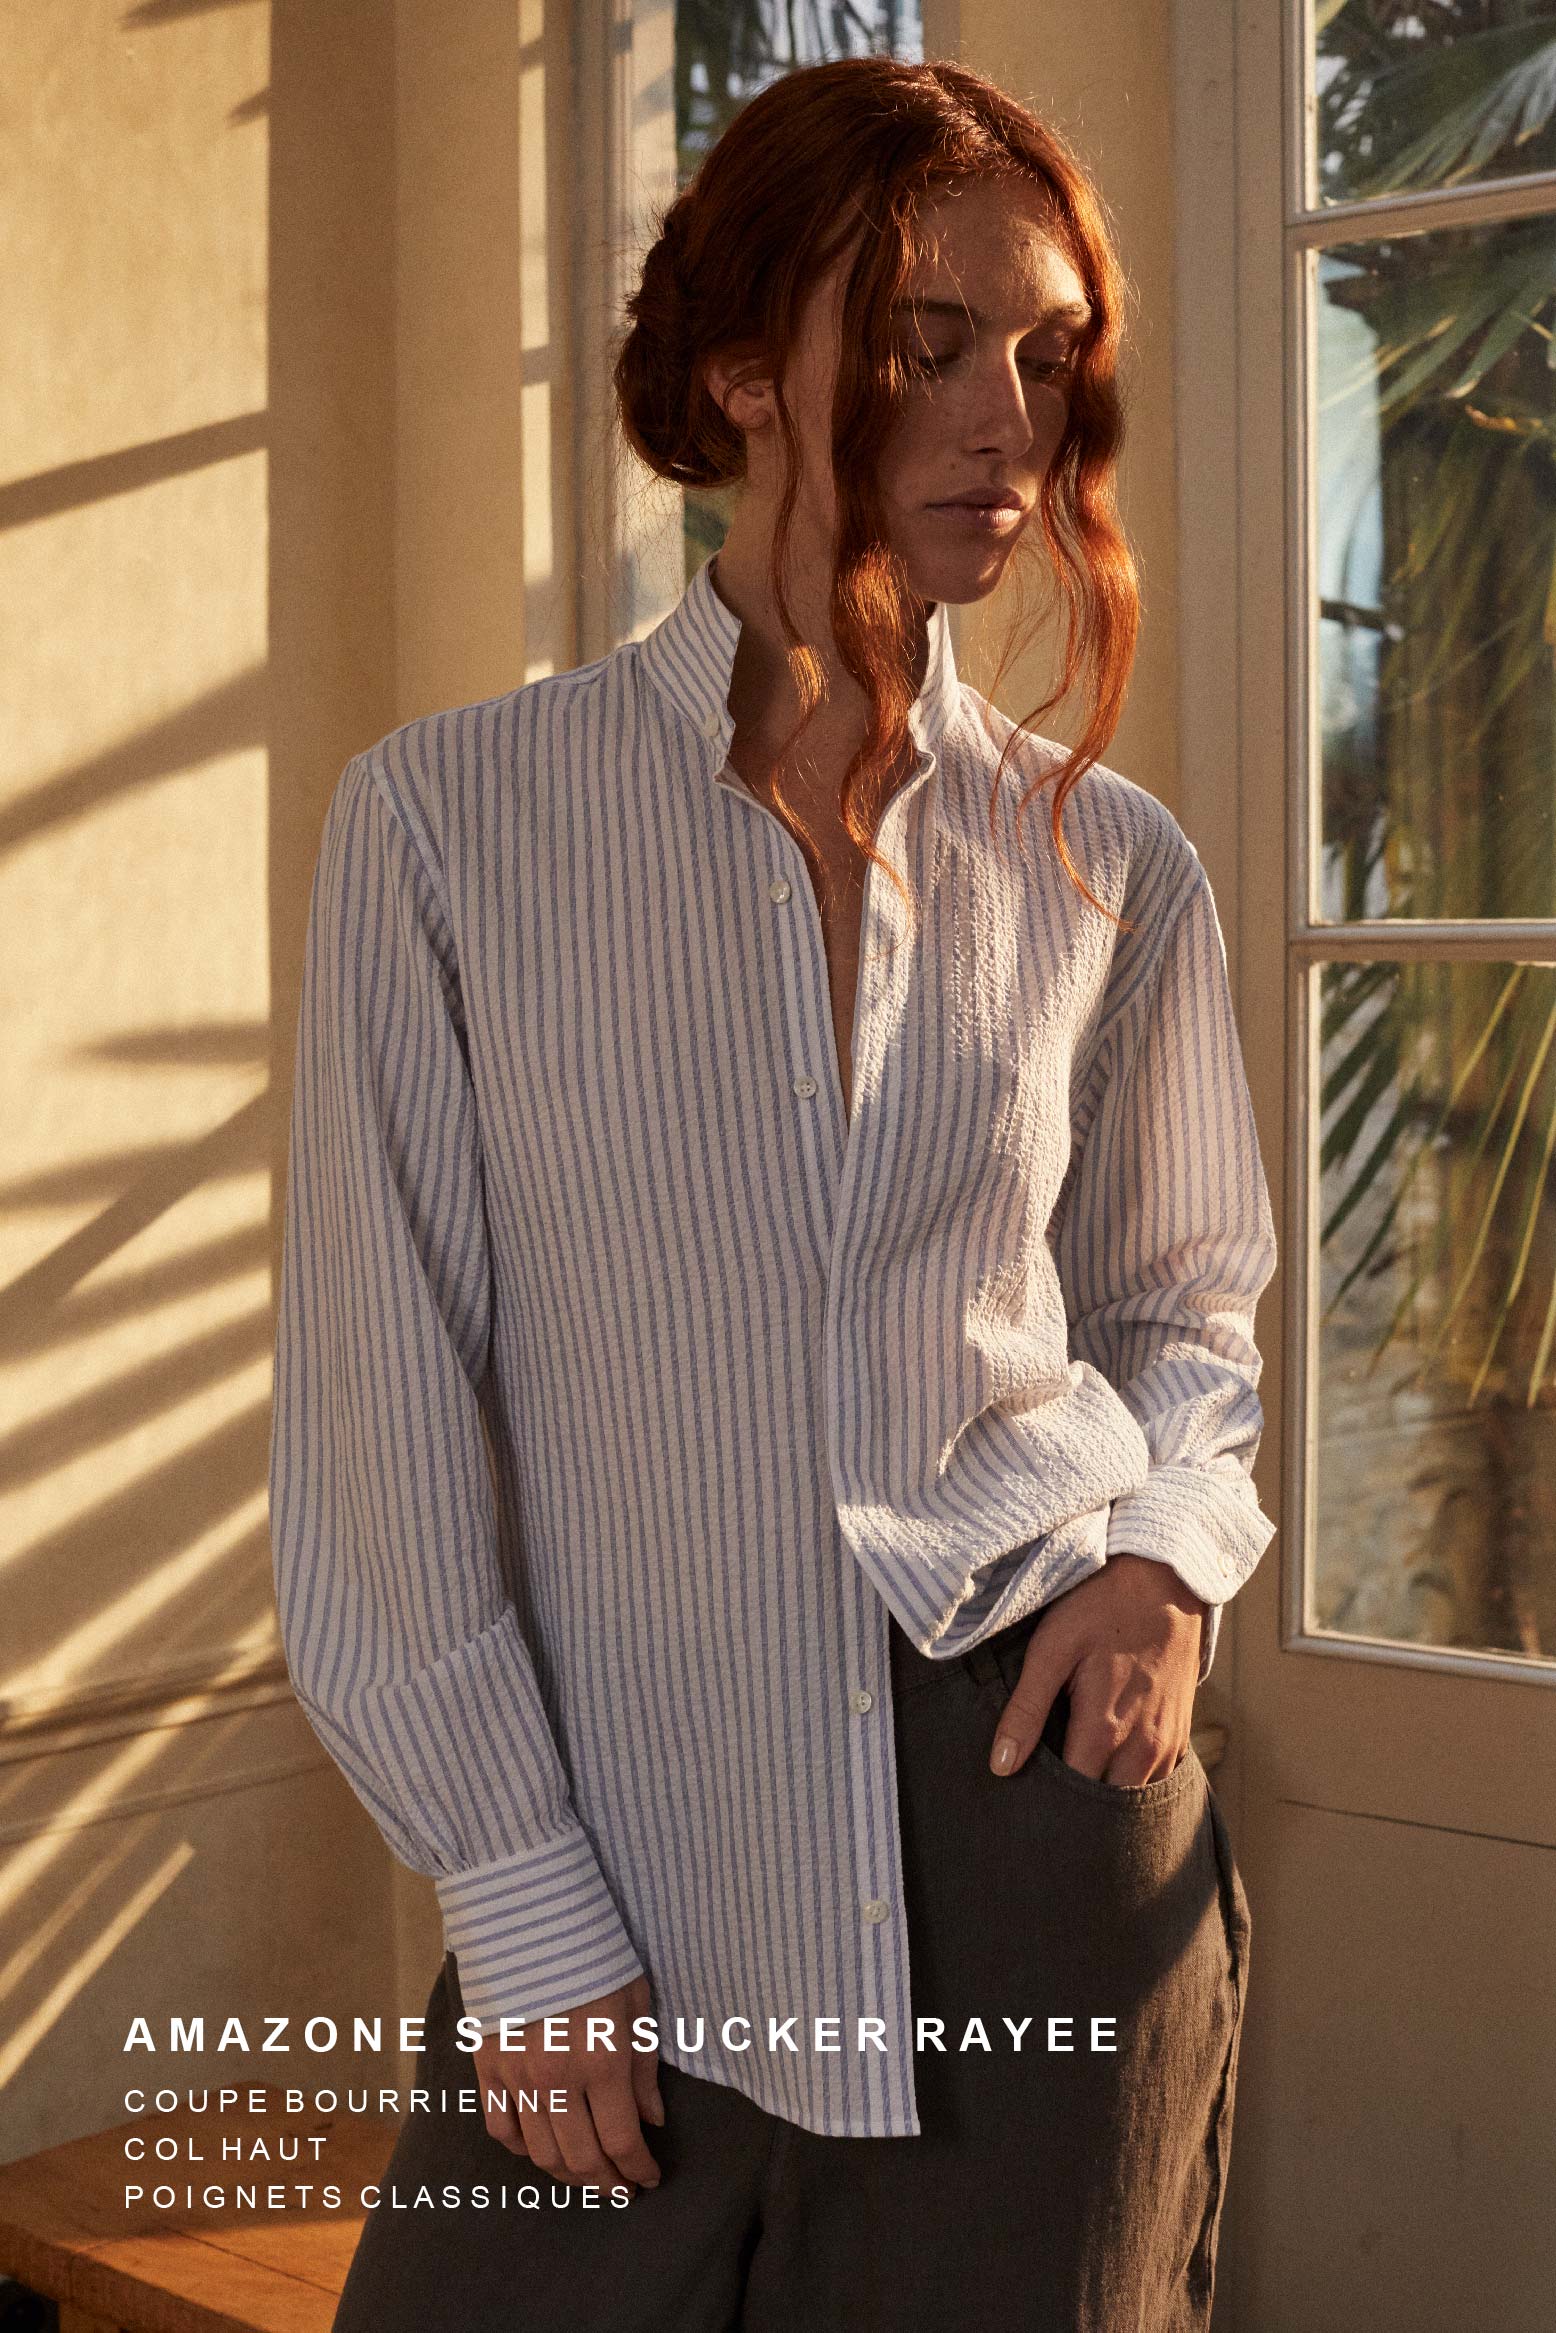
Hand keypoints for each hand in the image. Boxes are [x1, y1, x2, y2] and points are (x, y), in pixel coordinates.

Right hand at [473, 1971, 663, 2197]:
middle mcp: (558, 2080)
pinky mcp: (489, 2068)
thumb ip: (643, 2067)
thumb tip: (652, 2118)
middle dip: (606, 2182)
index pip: (622, 2141)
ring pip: (541, 2153)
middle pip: (582, 2158)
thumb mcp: (635, 2003)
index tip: (650, 2178)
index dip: (638, 2168)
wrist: (531, 1922)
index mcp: (602, 2063)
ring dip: (567, 2174)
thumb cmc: (594, 1957)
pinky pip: (500, 2127)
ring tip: (585, 2176)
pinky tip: (538, 2149)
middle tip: (620, 2188)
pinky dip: (520, 2148)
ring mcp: (518, 2078)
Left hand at [988, 1554, 1205, 1784]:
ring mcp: (1168, 1742)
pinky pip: (1158, 1778)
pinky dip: (1133, 1780)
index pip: (1074, 1799)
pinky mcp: (1182, 1732)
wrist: (1165, 1577)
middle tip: (1046, 1798)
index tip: (1025, 1803)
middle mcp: (1143, 1747)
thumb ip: (1027, 1709)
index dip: (1048, 1805)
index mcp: (1104, 1730)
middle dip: (1077, 1809)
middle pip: (1107, 1806)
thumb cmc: (1100, 1607)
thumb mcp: (1052, 1648)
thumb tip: (1001, 1765)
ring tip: (1073, 1784)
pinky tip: (1109, 1763)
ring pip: (1134, 1795)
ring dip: (1107, 1796)